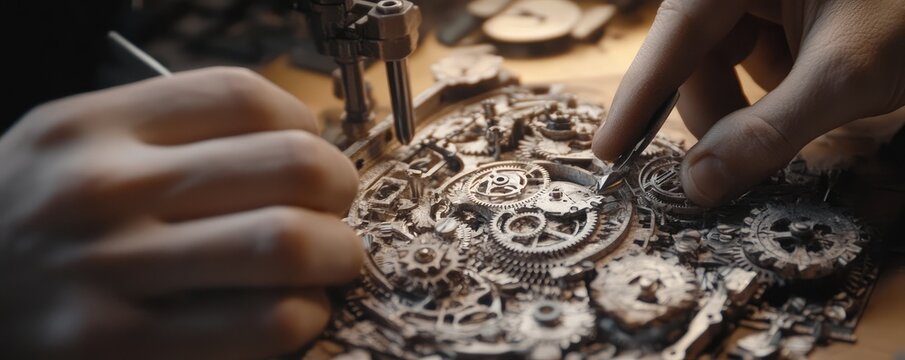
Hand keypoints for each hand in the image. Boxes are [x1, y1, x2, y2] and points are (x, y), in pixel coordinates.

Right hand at [0, 68, 362, 358]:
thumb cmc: (22, 220)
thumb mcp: (69, 146)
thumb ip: (163, 135)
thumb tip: (289, 147)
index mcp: (93, 127)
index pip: (242, 97)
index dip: (304, 123)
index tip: (310, 147)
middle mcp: (103, 188)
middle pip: (286, 164)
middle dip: (339, 188)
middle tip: (333, 208)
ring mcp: (108, 268)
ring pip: (283, 242)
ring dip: (336, 254)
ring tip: (329, 261)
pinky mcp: (115, 343)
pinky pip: (259, 322)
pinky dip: (301, 315)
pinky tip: (293, 311)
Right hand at [592, 0, 904, 205]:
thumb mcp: (846, 76)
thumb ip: (766, 133)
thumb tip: (698, 186)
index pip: (672, 37)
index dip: (637, 100)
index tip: (607, 153)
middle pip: (696, 58)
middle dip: (714, 115)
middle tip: (726, 167)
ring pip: (724, 65)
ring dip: (748, 106)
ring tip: (800, 115)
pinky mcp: (789, 11)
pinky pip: (755, 59)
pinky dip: (773, 90)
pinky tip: (810, 92)